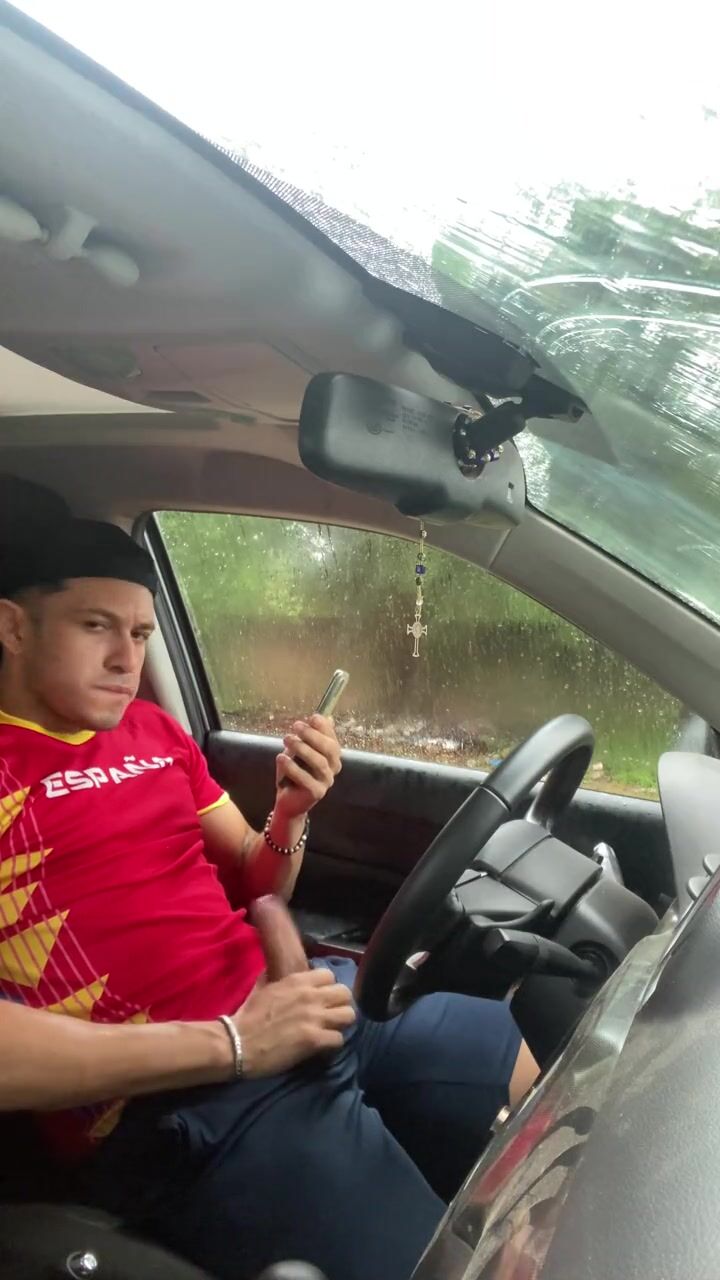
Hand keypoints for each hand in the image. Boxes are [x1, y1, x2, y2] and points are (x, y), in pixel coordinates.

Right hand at [233, 895, 354, 1077]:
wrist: (238, 1042)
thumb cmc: (248, 1016)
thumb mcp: (262, 987)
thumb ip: (275, 977)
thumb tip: (275, 967)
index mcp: (297, 980)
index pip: (330, 975)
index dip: (327, 988)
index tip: (321, 998)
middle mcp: (310, 995)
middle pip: (345, 993)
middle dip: (339, 1004)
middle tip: (330, 1015)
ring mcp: (314, 1018)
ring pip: (349, 1015)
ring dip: (340, 1024)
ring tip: (330, 1030)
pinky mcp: (314, 1040)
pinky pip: (339, 1040)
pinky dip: (332, 1045)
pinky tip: (322, 1047)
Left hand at [274, 713, 341, 817]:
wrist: (288, 799)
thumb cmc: (294, 771)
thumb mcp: (298, 750)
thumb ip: (306, 737)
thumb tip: (317, 717)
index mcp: (332, 755)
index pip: (332, 737)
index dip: (324, 727)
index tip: (312, 717)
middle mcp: (333, 767)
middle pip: (329, 748)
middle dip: (313, 735)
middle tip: (296, 726)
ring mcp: (327, 781)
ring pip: (319, 762)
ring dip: (302, 748)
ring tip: (287, 740)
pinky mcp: (317, 793)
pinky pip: (306, 779)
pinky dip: (293, 767)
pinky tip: (281, 758)